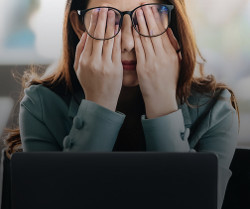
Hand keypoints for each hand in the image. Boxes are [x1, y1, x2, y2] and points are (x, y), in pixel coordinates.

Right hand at [74, 8, 122, 111]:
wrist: (100, 100)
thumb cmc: (89, 83)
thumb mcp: (78, 68)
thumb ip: (80, 50)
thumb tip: (85, 33)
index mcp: (84, 60)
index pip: (90, 37)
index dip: (94, 23)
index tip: (97, 12)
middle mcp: (94, 62)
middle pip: (99, 36)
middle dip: (103, 20)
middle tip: (107, 8)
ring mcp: (106, 65)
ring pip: (110, 41)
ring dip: (112, 26)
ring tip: (114, 14)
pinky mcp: (116, 69)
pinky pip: (117, 50)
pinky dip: (119, 38)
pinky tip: (120, 29)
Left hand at [133, 4, 181, 118]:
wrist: (162, 99)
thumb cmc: (168, 82)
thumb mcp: (176, 64)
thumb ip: (173, 47)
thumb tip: (168, 31)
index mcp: (171, 55)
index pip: (163, 33)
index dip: (157, 19)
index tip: (152, 9)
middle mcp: (163, 56)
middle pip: (154, 32)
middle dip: (148, 17)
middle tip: (142, 5)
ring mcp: (153, 62)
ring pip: (146, 38)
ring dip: (140, 24)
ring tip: (137, 12)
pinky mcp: (143, 68)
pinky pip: (139, 49)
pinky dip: (135, 38)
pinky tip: (132, 29)